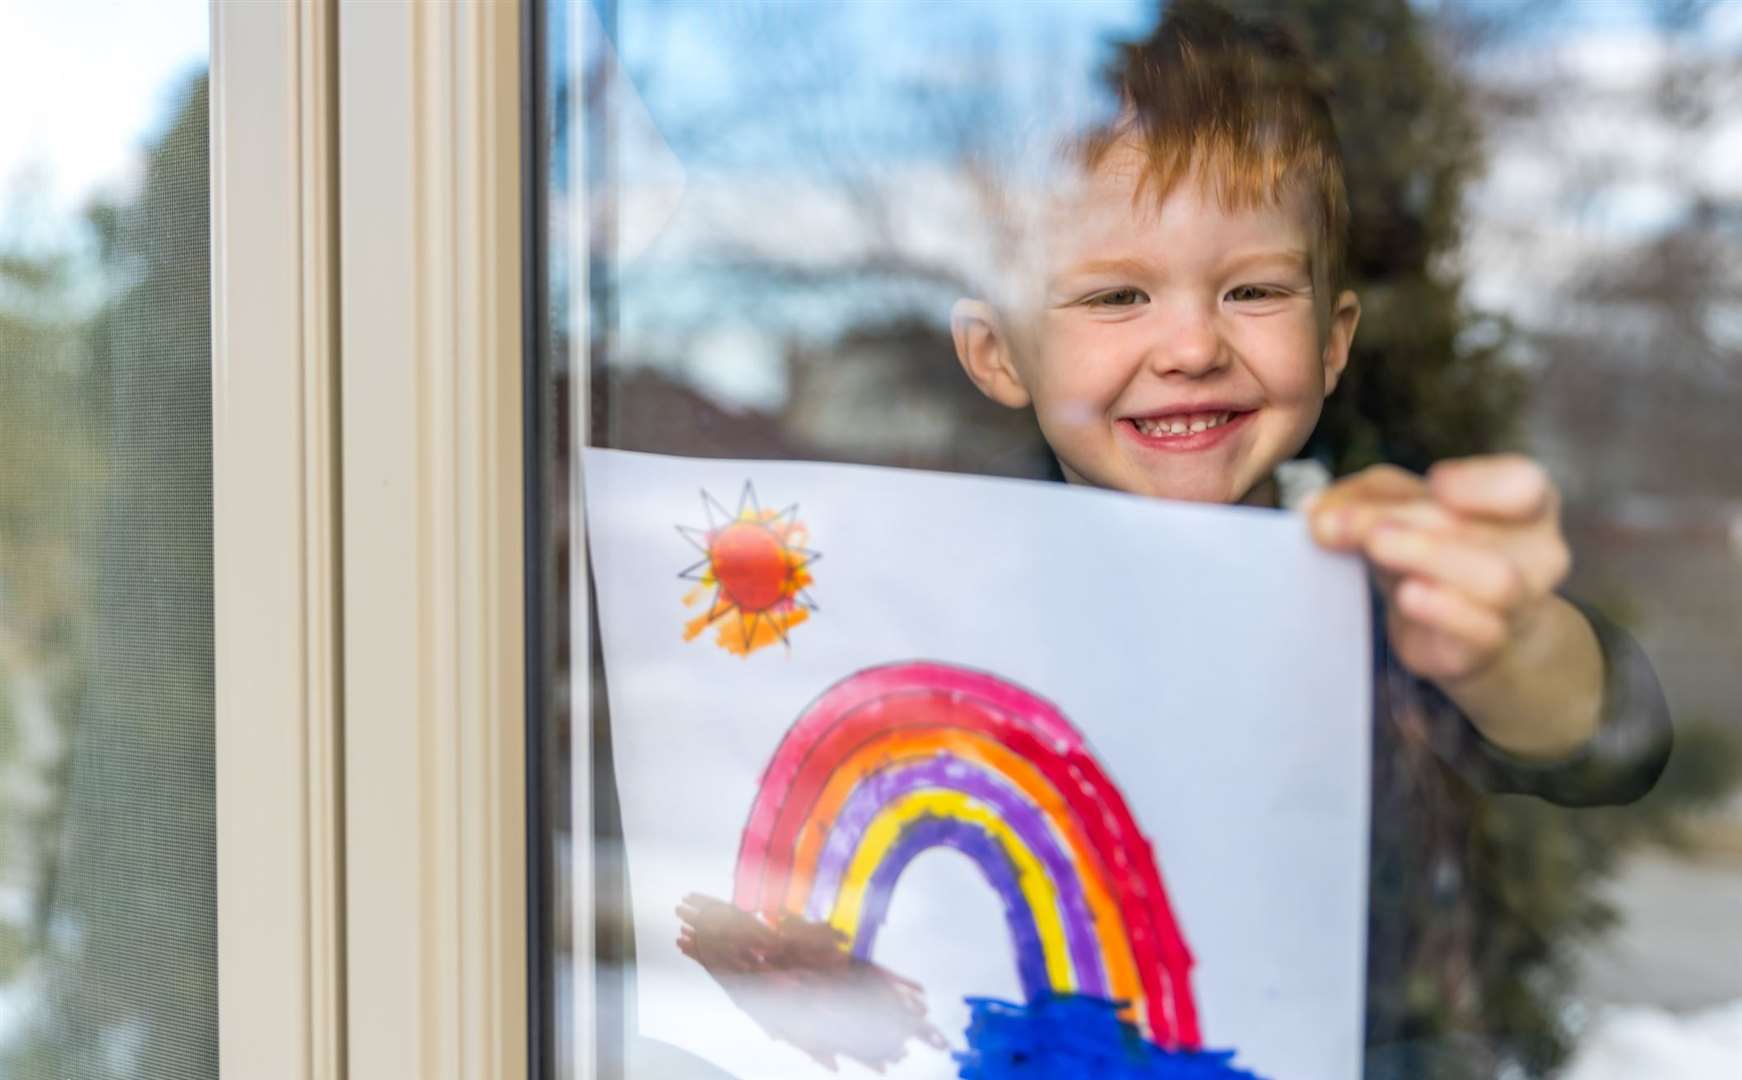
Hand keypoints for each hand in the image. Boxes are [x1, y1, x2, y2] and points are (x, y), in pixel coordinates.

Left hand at [1305, 455, 1571, 686]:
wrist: (1460, 633)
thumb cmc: (1434, 554)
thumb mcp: (1401, 511)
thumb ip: (1364, 498)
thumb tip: (1316, 510)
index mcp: (1524, 505)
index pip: (1524, 485)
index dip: (1480, 484)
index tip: (1434, 483)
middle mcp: (1537, 552)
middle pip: (1471, 527)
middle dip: (1398, 519)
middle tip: (1335, 523)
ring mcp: (1521, 603)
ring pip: (1495, 578)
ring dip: (1426, 556)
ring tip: (1376, 547)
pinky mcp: (1490, 646)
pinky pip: (1481, 628)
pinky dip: (1444, 609)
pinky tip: (1410, 596)